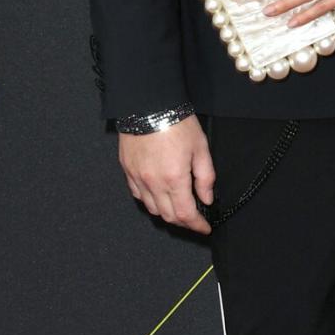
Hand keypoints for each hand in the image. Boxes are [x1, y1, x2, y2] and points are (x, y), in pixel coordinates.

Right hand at [119, 115, 214, 235]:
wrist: (148, 106)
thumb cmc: (176, 123)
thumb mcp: (200, 148)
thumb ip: (205, 177)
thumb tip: (207, 198)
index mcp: (174, 179)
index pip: (186, 214)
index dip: (197, 225)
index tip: (205, 228)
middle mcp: (153, 183)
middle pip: (168, 216)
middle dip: (184, 222)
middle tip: (195, 220)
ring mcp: (138, 178)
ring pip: (152, 209)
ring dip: (167, 213)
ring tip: (178, 208)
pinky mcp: (128, 171)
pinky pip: (138, 195)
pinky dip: (150, 201)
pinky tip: (159, 196)